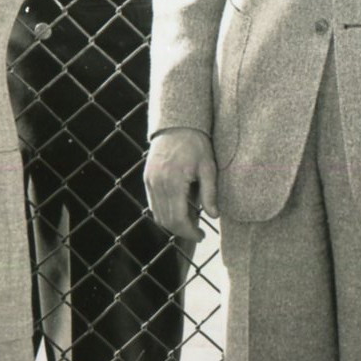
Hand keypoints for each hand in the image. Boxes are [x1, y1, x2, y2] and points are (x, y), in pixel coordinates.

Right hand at [144, 125, 214, 244]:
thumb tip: (214, 215)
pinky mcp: (147, 178)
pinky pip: (153, 203)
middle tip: (197, 232)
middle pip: (166, 220)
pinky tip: (178, 209)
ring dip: (172, 223)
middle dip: (181, 230)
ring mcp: (150, 181)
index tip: (201, 236)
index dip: (189, 232)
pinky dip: (164, 211)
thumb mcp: (208, 167)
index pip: (178, 219)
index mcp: (173, 182)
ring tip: (189, 221)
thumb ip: (210, 193)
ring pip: (157, 213)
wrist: (177, 125)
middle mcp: (158, 184)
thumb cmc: (196, 144)